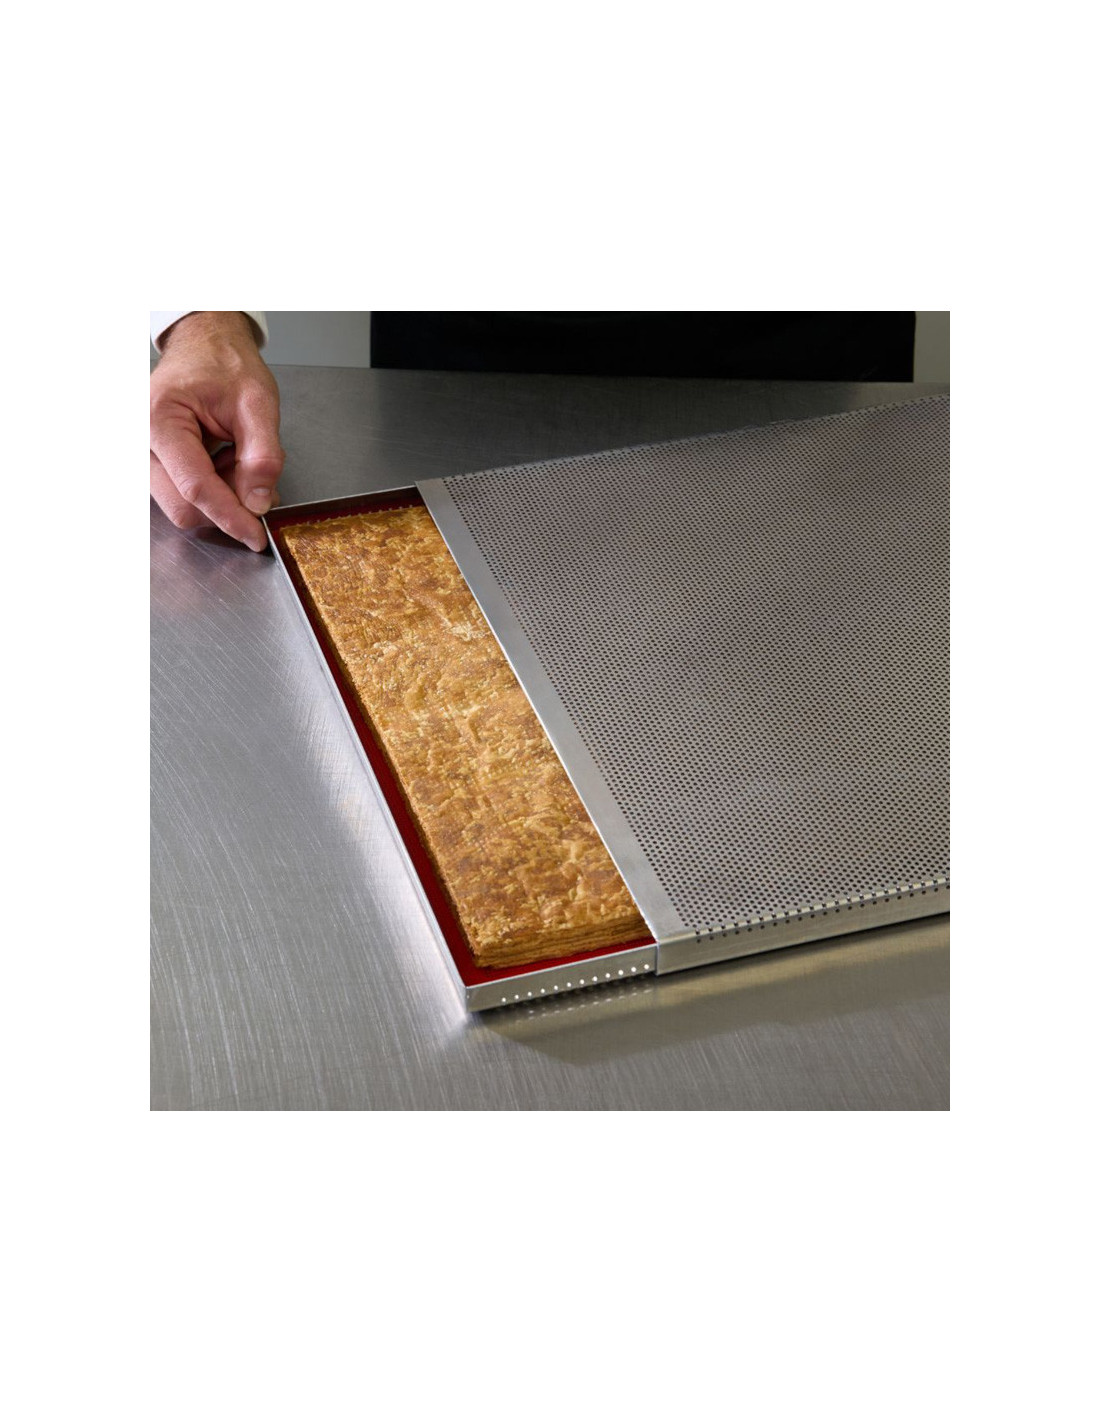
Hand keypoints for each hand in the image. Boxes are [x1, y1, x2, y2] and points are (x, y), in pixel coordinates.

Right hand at [150, 312, 284, 551]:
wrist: (205, 346)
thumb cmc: (224, 363)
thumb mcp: (257, 402)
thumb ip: (262, 455)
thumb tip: (258, 503)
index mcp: (160, 420)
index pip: (195, 488)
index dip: (230, 516)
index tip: (257, 536)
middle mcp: (141, 443)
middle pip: (184, 506)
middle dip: (227, 506)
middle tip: (259, 482)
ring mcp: (144, 457)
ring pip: (185, 505)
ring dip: (222, 495)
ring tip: (239, 457)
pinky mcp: (155, 465)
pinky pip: (185, 494)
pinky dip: (215, 488)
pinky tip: (226, 460)